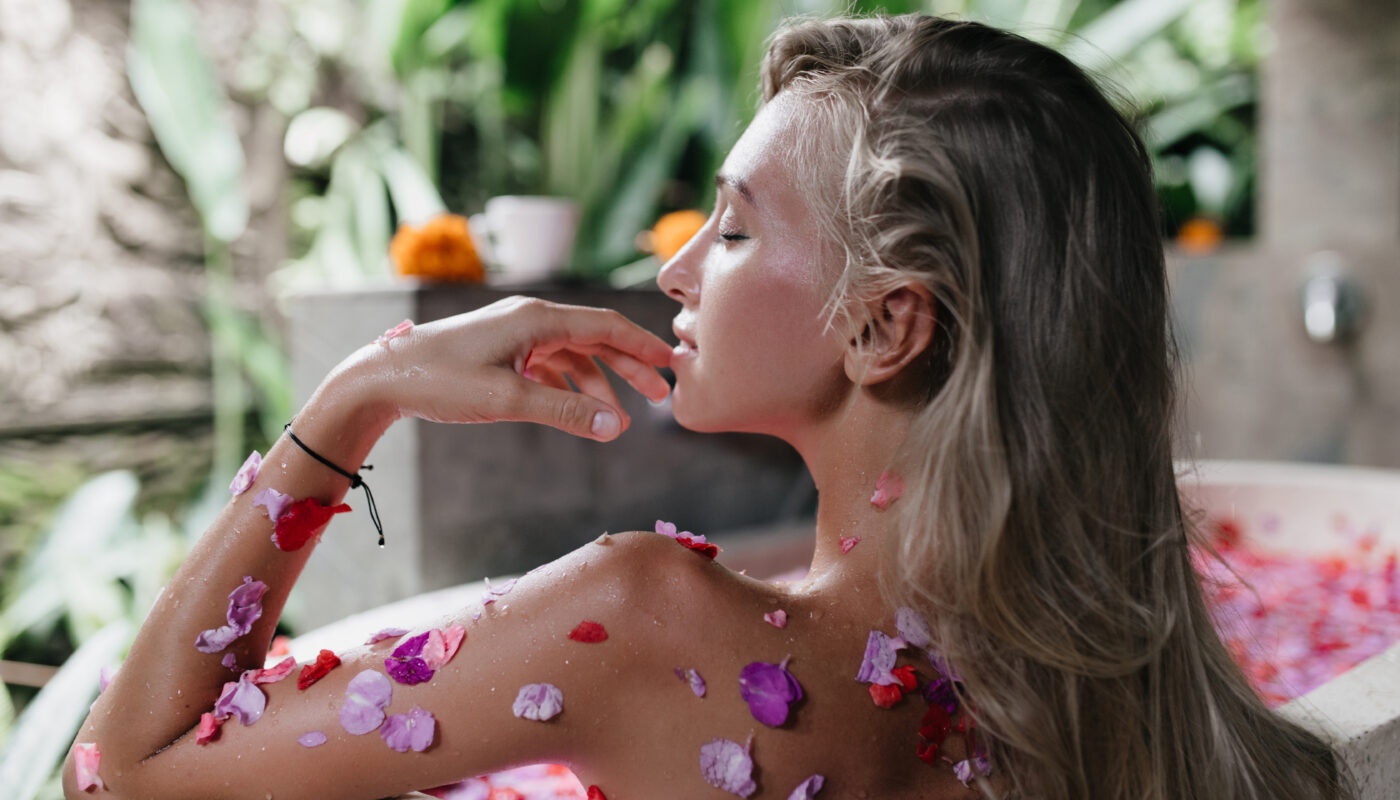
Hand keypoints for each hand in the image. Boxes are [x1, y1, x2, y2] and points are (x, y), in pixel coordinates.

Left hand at [330, 297, 672, 441]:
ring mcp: (515, 335)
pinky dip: (569, 387)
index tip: (671, 364)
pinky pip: (548, 366)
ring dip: (598, 383)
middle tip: (658, 396)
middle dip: (628, 366)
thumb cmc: (440, 382)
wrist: (382, 378)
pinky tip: (579, 411)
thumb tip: (615, 426)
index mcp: (536, 319)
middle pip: (594, 338)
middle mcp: (530, 319)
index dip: (642, 345)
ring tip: (619, 418)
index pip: (605, 325)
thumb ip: (565, 413)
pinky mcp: (501, 352)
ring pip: (572, 355)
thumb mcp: (507, 400)